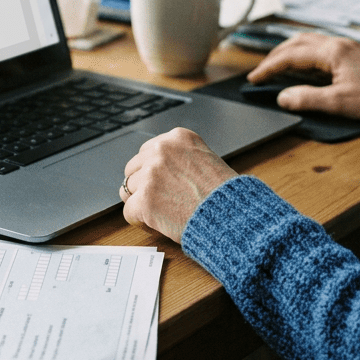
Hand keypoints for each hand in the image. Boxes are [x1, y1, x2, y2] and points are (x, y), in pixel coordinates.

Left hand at [120, 128, 236, 243]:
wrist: (231, 216)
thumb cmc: (224, 194)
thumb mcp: (205, 159)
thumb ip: (180, 157)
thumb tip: (157, 167)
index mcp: (178, 137)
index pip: (148, 151)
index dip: (152, 170)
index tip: (161, 182)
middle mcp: (162, 150)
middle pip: (133, 167)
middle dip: (142, 184)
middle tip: (157, 199)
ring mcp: (151, 174)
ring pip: (128, 189)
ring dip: (140, 201)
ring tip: (159, 211)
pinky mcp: (145, 199)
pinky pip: (128, 211)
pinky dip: (138, 220)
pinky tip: (153, 222)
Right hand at [247, 33, 359, 121]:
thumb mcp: (340, 103)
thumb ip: (308, 99)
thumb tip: (282, 97)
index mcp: (332, 52)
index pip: (291, 55)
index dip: (269, 67)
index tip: (254, 78)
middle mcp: (337, 43)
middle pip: (296, 42)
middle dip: (275, 56)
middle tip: (260, 71)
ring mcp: (345, 46)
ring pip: (307, 41)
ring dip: (288, 52)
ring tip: (275, 65)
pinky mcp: (351, 52)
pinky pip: (319, 46)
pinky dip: (302, 53)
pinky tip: (301, 64)